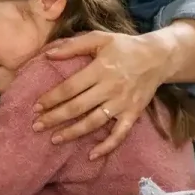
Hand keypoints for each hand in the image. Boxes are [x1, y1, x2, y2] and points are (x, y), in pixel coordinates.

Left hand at [33, 31, 167, 157]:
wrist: (158, 57)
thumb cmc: (124, 46)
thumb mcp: (99, 38)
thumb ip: (73, 46)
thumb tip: (48, 54)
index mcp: (100, 69)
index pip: (70, 87)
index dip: (51, 98)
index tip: (36, 107)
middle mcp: (110, 88)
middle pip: (78, 107)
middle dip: (55, 118)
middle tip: (37, 126)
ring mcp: (122, 103)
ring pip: (94, 122)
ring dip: (73, 133)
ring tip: (54, 140)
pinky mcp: (133, 114)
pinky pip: (119, 134)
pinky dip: (107, 147)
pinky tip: (91, 156)